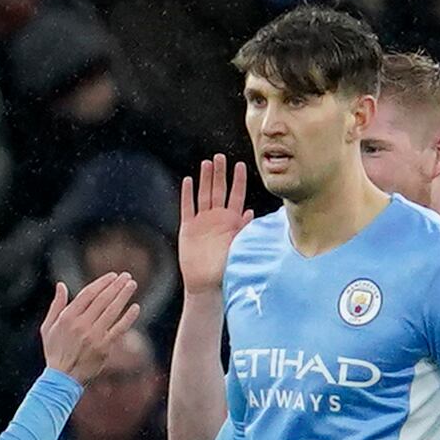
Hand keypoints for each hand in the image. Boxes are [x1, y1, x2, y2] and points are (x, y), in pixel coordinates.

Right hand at [36, 272, 143, 379]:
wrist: (62, 377)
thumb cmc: (55, 350)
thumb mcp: (48, 327)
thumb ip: (56, 305)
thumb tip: (61, 285)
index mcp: (67, 317)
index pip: (87, 294)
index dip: (102, 283)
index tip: (113, 276)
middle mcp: (81, 324)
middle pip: (102, 299)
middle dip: (115, 285)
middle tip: (126, 276)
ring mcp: (94, 335)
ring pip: (112, 311)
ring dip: (123, 296)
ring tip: (132, 285)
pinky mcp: (104, 346)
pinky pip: (119, 329)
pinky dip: (128, 317)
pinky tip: (136, 307)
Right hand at [176, 154, 251, 296]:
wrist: (206, 283)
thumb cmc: (226, 267)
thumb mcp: (239, 247)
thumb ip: (244, 230)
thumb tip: (251, 212)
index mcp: (233, 221)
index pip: (237, 196)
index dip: (239, 181)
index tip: (241, 165)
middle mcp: (218, 218)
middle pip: (219, 190)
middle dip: (220, 173)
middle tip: (220, 156)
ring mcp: (203, 221)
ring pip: (204, 195)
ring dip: (205, 179)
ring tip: (207, 163)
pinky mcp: (188, 227)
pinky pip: (188, 207)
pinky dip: (187, 194)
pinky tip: (188, 181)